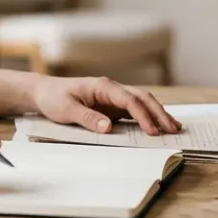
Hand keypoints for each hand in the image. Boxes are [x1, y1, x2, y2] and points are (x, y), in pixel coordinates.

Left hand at [31, 76, 180, 134]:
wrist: (44, 92)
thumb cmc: (53, 98)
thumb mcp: (66, 110)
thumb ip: (87, 118)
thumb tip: (108, 128)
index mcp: (103, 86)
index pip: (129, 100)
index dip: (143, 115)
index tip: (152, 131)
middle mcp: (112, 89)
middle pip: (142, 98)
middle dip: (159, 113)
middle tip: (173, 130)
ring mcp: (113, 97)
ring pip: (142, 102)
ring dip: (157, 114)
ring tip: (173, 128)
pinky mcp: (112, 106)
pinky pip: (134, 110)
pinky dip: (147, 117)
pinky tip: (157, 126)